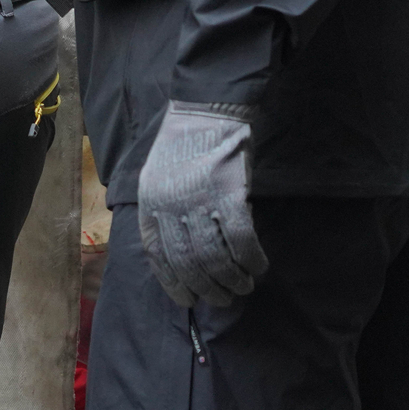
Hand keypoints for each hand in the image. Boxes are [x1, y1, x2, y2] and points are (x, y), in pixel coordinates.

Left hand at [136, 101, 267, 306]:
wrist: (208, 109)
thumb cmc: (185, 146)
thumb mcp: (156, 179)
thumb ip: (161, 213)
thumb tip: (175, 255)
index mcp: (149, 203)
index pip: (158, 256)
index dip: (173, 283)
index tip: (188, 300)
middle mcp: (170, 206)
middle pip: (187, 262)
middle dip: (206, 288)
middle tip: (223, 299)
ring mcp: (199, 200)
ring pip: (214, 256)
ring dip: (232, 279)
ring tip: (243, 287)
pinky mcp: (229, 194)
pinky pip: (241, 239)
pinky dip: (251, 259)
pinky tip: (258, 266)